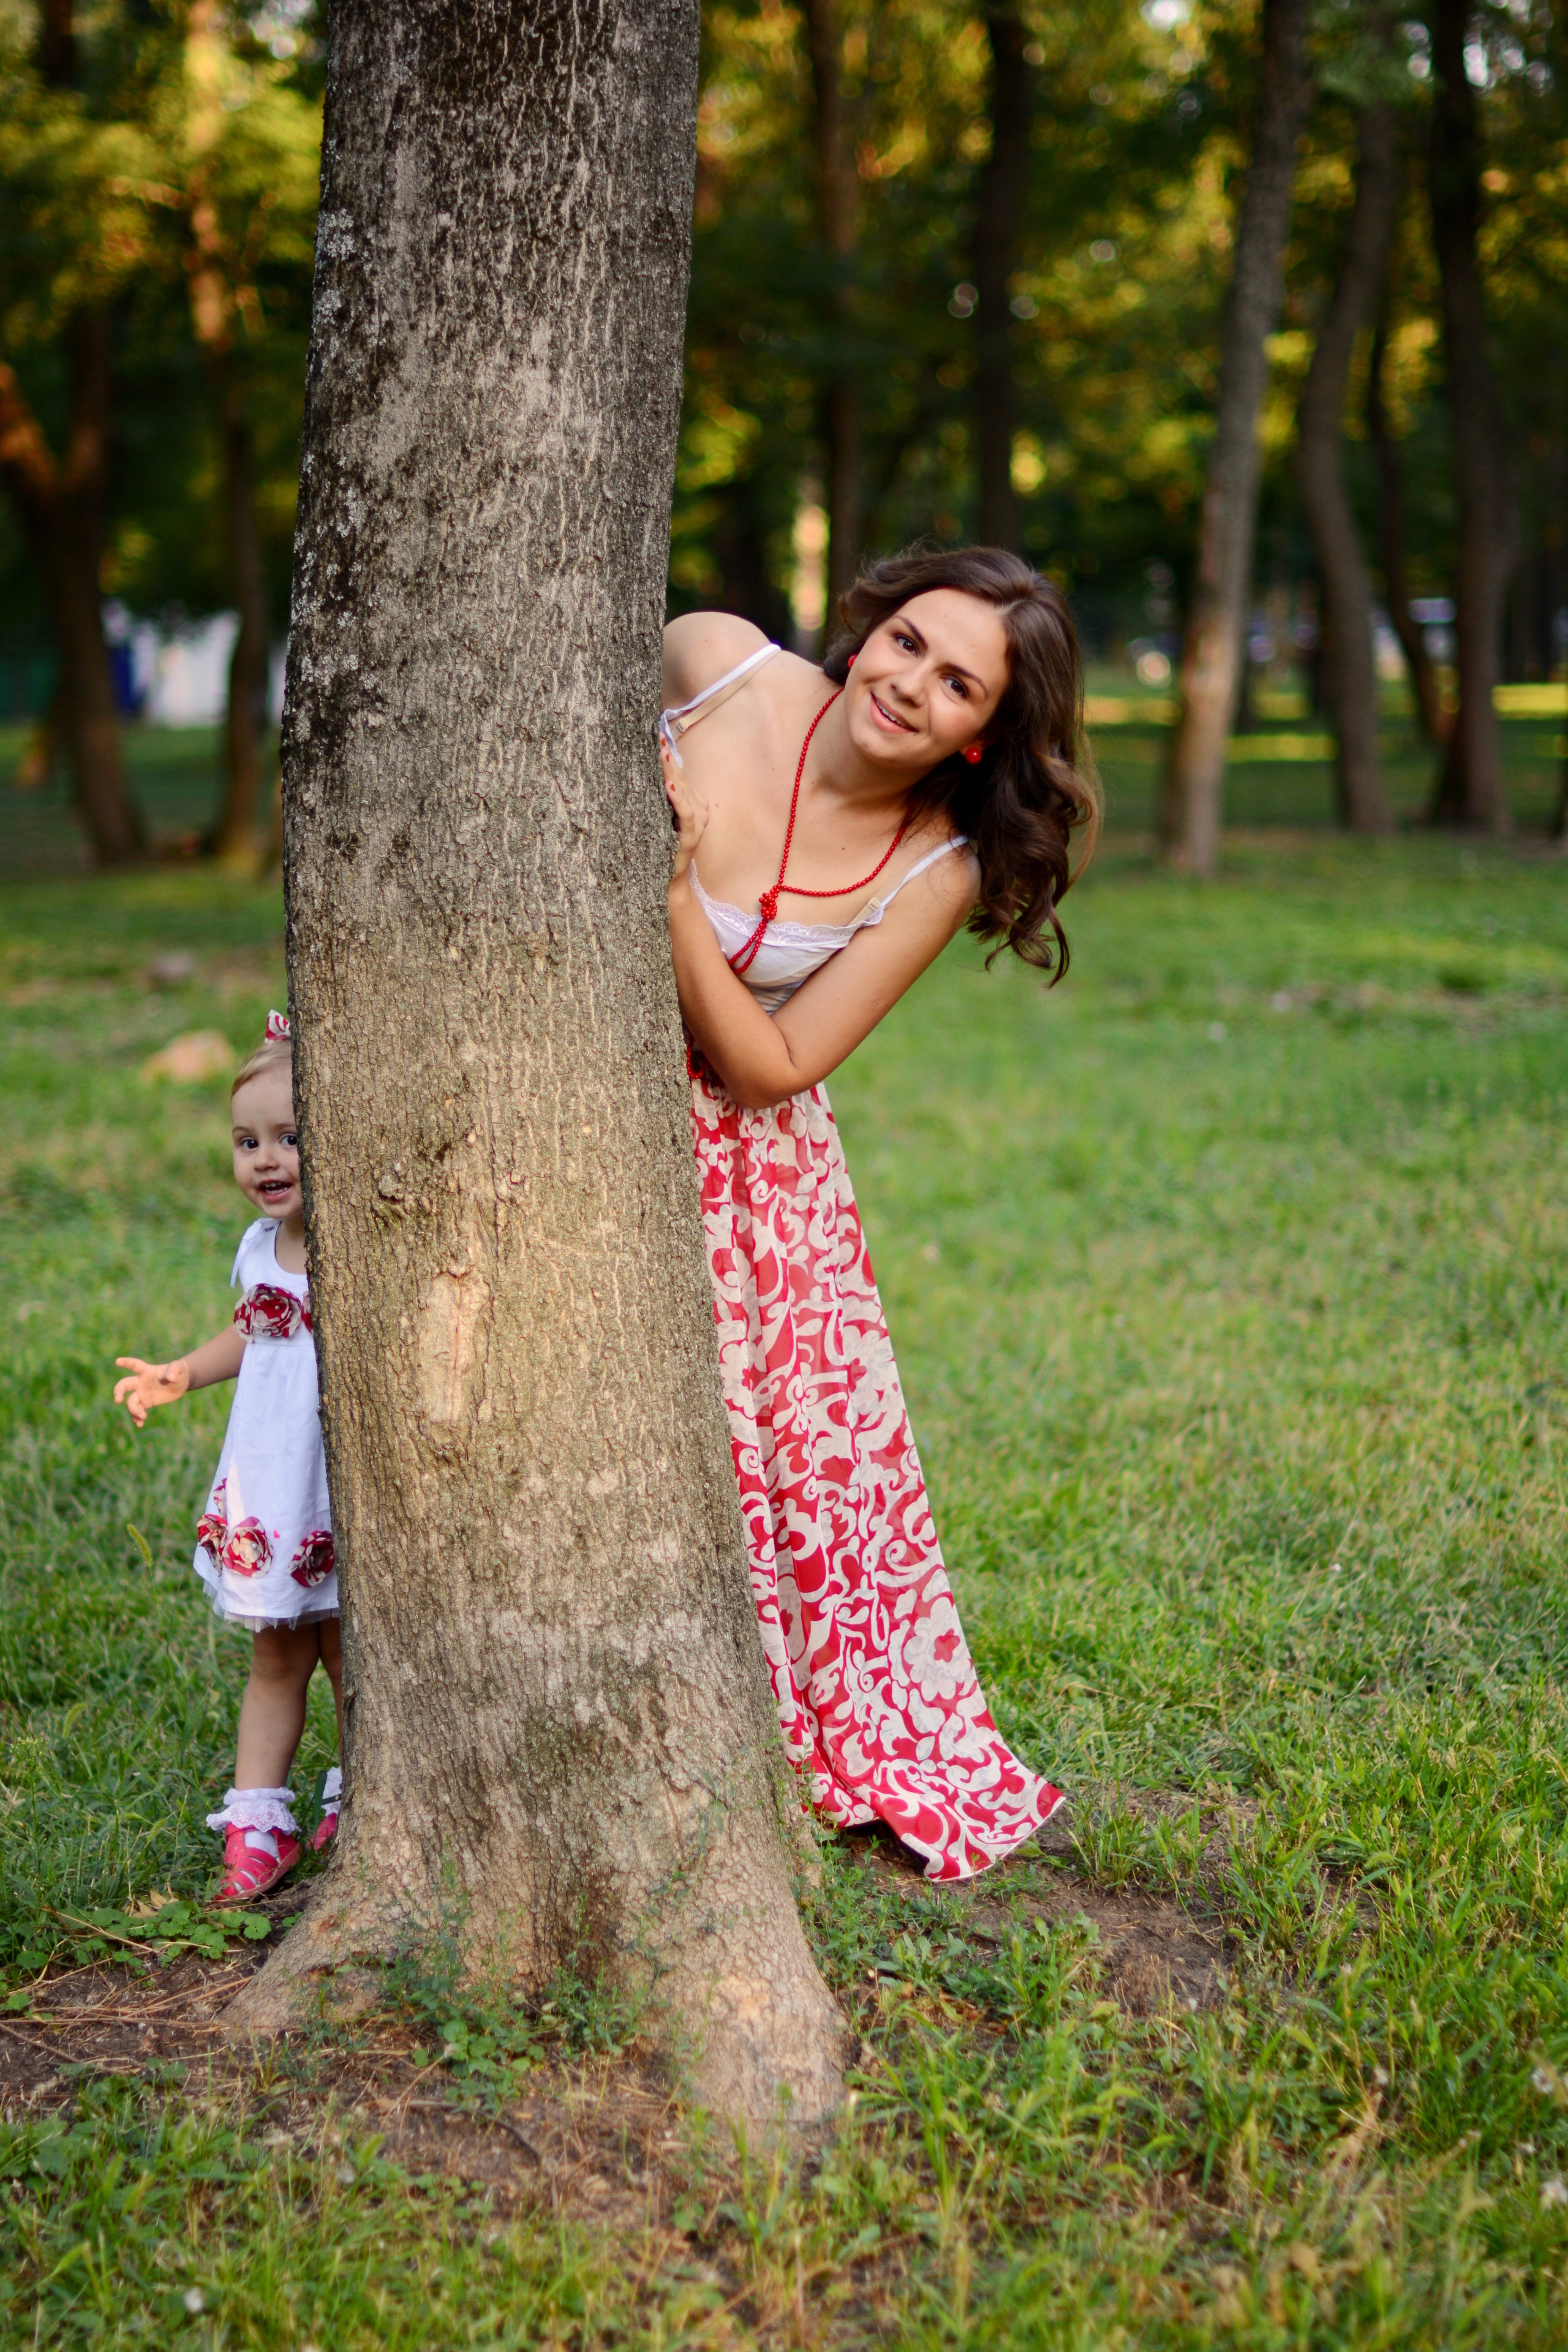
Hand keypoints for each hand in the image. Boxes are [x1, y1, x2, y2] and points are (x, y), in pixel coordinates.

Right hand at [113, 1357, 190, 1427]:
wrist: (180, 1385)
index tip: (118, 1361)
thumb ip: (175, 1370)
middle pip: (124, 1385)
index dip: (126, 1362)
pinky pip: (136, 1411)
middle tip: (118, 1400)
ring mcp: (141, 1393)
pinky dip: (136, 1418)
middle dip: (118, 1392)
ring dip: (134, 1410)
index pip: (135, 1365)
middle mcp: (140, 1382)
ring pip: (130, 1402)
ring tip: (143, 1416)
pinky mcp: (145, 1403)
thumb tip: (170, 1377)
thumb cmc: (178, 1373)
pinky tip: (140, 1424)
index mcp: (147, 1371)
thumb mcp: (179, 1369)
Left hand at [662, 736, 710, 878]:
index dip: (669, 758)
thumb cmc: (662, 845)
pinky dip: (678, 800)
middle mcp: (701, 811)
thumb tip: (648, 774)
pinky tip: (669, 787)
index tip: (658, 737)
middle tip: (657, 740)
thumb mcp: (661, 817)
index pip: (680, 776)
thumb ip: (662, 798)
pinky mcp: (692, 836)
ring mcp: (699, 823)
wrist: (669, 877)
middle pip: (682, 780)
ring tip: (662, 756)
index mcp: (695, 803)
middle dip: (668, 761)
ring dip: (672, 774)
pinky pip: (686, 814)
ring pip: (685, 793)